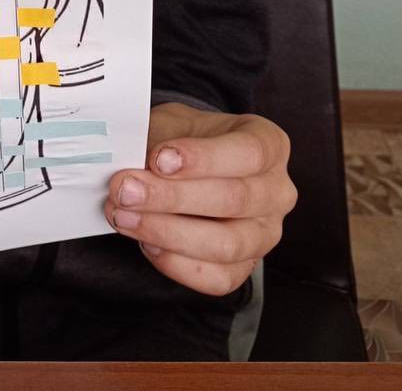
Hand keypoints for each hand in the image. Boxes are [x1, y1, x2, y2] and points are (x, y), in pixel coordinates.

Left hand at [104, 101, 296, 295]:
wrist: (185, 165)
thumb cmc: (184, 139)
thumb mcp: (173, 123)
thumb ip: (158, 140)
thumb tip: (130, 163)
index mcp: (269, 144)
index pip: (249, 153)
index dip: (204, 158)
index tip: (159, 159)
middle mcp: (277, 192)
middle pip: (235, 199)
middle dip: (172, 197)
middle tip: (126, 190)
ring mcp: (265, 234)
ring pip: (226, 244)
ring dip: (167, 232)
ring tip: (124, 216)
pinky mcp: (245, 268)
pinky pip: (217, 278)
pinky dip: (176, 263)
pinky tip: (146, 242)